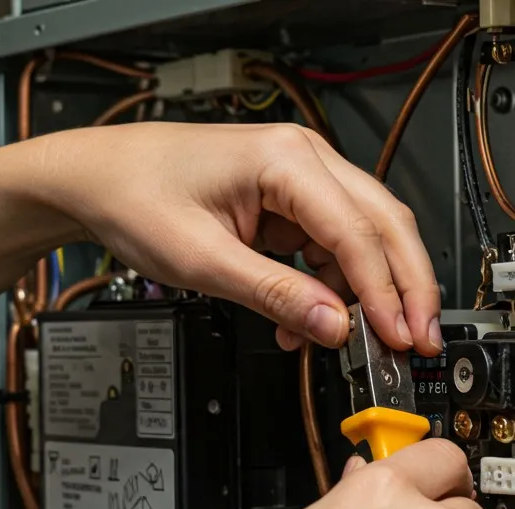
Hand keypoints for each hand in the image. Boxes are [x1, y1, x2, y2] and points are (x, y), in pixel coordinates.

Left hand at [38, 122, 442, 353]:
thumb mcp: (202, 259)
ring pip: (362, 239)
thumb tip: (333, 325)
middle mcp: (303, 160)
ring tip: (360, 344)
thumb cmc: (134, 195)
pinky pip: (328, 248)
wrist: (97, 178)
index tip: (398, 337)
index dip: (385, 291)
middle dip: (406, 288)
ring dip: (366, 293)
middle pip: (383, 226)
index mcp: (286, 159)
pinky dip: (329, 288)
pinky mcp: (287, 203)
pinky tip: (310, 322)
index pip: (359, 231)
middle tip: (417, 341)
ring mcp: (298, 180)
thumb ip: (273, 294)